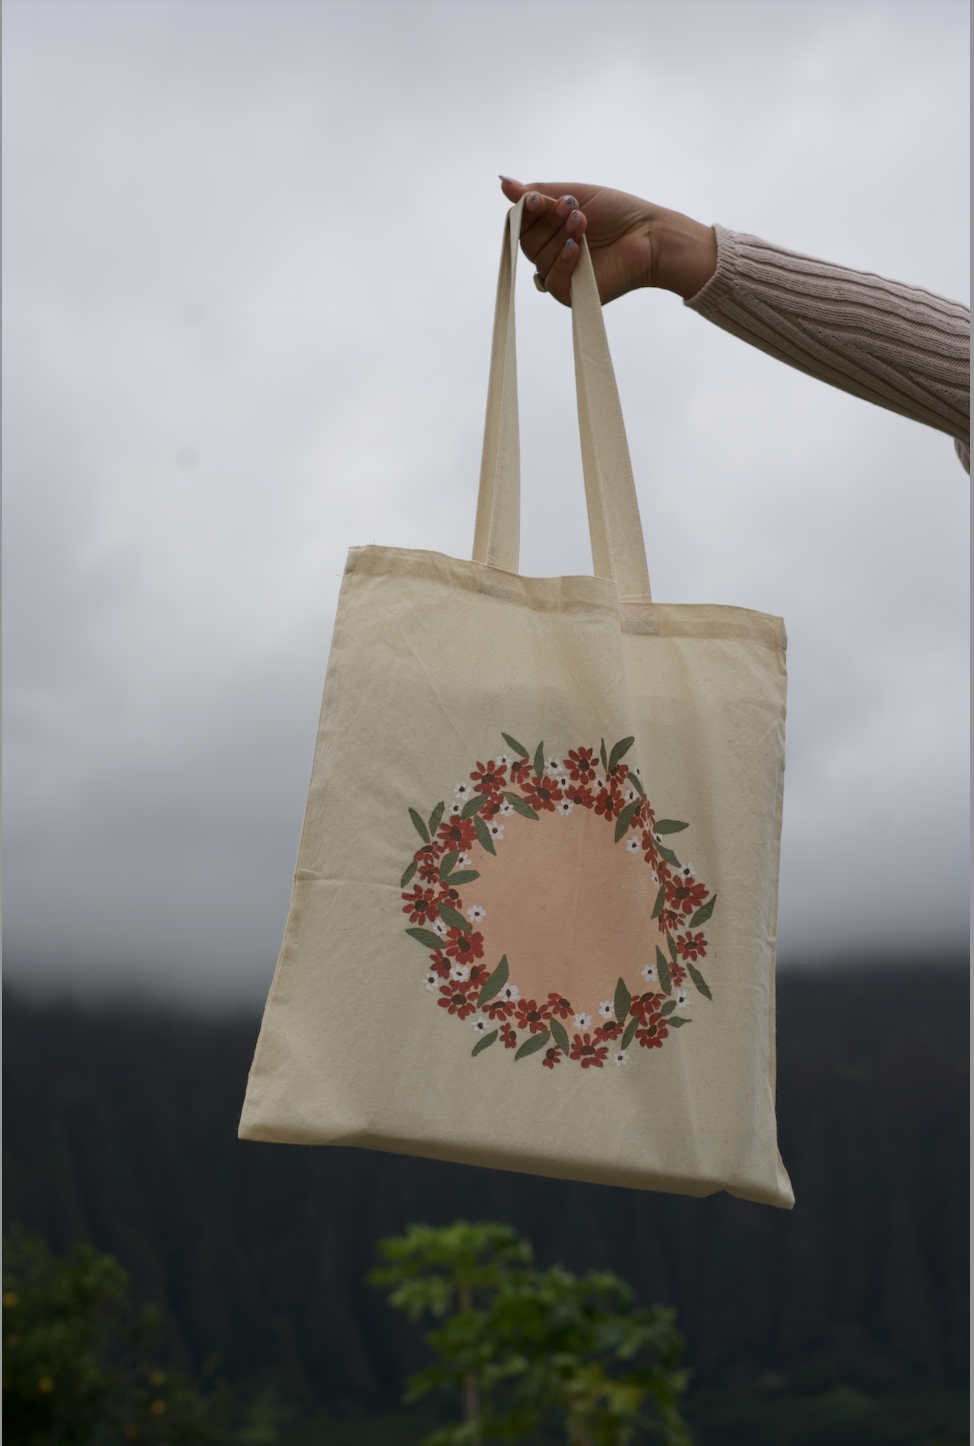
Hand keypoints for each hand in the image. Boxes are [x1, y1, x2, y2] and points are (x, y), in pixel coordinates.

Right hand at [498, 177, 716, 306]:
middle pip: (526, 240)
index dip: (526, 211)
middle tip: (571, 209)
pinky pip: (552, 280)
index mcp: (552, 229)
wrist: (648, 235)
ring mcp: (561, 273)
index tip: (537, 199)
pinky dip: (563, 261)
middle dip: (547, 220)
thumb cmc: (617, 213)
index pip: (522, 223)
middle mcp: (553, 252)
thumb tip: (503, 183)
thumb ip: (538, 193)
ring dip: (560, 236)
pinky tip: (577, 249)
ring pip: (539, 258)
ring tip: (584, 223)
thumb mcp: (574, 194)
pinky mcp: (571, 294)